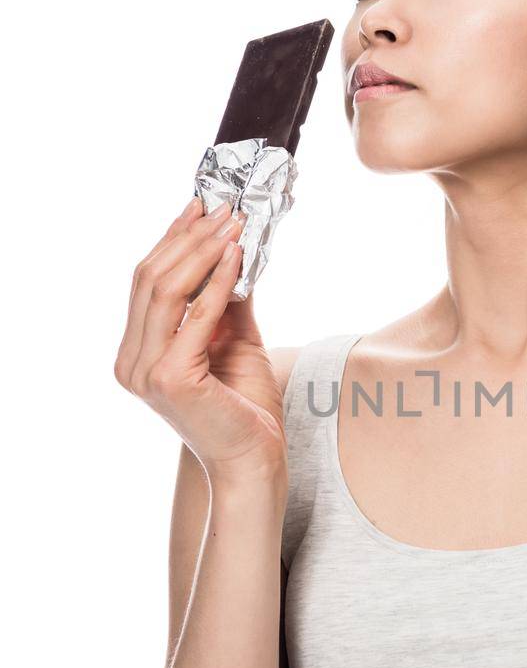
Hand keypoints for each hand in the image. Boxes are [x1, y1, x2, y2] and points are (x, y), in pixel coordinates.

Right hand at [114, 195, 288, 488]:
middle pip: (151, 280)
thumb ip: (226, 300)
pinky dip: (218, 280)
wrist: (255, 460)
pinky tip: (239, 256)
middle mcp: (131, 362)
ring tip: (233, 224)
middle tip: (223, 208)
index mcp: (136, 353)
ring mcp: (146, 372)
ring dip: (203, 250)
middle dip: (189, 237)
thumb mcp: (234, 340)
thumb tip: (235, 249)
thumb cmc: (245, 408)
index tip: (200, 207)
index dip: (172, 239)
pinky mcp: (170, 378)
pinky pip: (196, 314)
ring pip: (166, 290)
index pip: (146, 283)